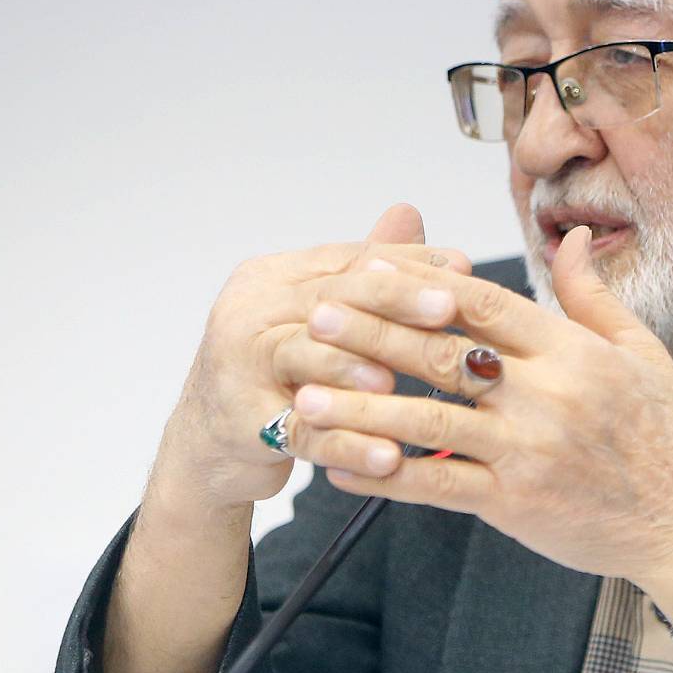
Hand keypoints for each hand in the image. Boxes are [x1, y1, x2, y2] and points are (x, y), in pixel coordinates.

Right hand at [157, 204, 470, 509]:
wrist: (209, 441)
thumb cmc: (275, 371)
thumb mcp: (315, 315)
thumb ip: (362, 269)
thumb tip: (412, 215)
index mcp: (272, 278)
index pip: (347, 261)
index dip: (406, 265)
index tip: (463, 269)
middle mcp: (249, 313)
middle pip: (329, 300)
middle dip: (393, 304)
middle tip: (446, 310)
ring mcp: (238, 368)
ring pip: (306, 359)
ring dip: (356, 370)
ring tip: (403, 382)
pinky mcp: (241, 425)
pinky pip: (303, 434)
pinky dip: (348, 445)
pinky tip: (388, 457)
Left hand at [286, 226, 672, 599]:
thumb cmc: (667, 434)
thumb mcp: (642, 351)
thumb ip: (592, 294)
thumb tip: (569, 235)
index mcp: (571, 351)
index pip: (480, 302)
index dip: (418, 283)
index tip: (369, 268)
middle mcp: (545, 396)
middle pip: (442, 354)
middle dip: (372, 333)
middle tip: (315, 317)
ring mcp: (526, 452)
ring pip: (427, 422)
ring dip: (361, 406)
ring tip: (305, 393)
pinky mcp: (514, 503)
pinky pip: (436, 487)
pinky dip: (384, 476)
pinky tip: (341, 465)